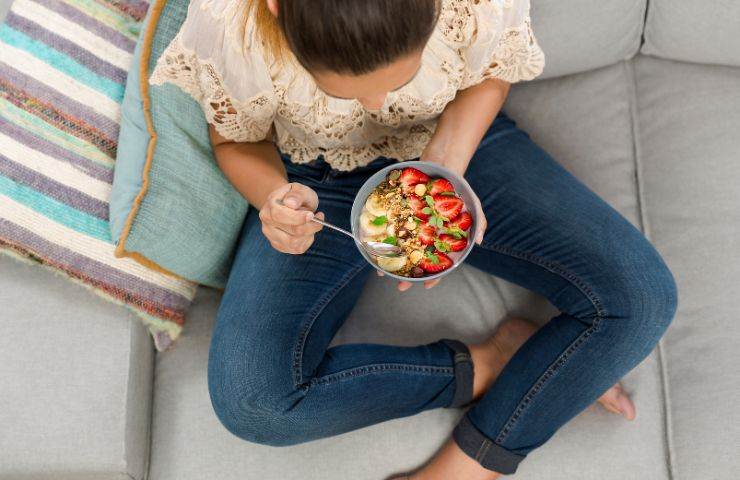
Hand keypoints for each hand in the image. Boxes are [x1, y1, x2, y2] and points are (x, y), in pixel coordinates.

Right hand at [259, 182, 323, 253]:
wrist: (288, 205)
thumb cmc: (295, 197)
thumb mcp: (299, 189)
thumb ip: (297, 195)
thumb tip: (291, 203)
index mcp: (269, 208)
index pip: (280, 215)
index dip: (298, 217)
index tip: (312, 214)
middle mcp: (267, 224)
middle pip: (292, 231)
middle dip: (311, 225)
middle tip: (319, 216)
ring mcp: (272, 237)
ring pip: (295, 243)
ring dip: (310, 233)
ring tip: (311, 223)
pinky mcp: (280, 246)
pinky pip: (297, 249)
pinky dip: (307, 240)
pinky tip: (307, 231)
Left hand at [383, 153, 486, 291]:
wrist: (442, 165)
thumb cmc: (460, 188)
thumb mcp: (473, 204)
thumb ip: (478, 222)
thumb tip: (478, 241)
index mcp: (443, 239)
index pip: (440, 263)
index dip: (435, 276)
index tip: (427, 285)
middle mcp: (427, 236)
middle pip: (417, 261)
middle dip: (408, 276)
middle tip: (400, 287)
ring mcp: (413, 227)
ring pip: (402, 249)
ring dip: (392, 263)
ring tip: (382, 273)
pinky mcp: (401, 216)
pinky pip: (391, 230)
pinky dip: (384, 240)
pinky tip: (376, 248)